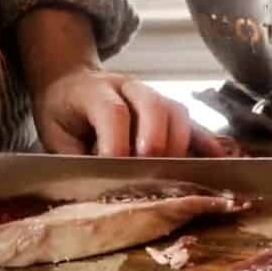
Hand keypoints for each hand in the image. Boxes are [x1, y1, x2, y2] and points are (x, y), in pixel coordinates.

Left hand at [32, 67, 225, 157]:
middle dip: (155, 142)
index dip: (117, 143)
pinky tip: (217, 161)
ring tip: (172, 176)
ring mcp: (151, 94)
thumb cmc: (62, 114)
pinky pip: (190, 122)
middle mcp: (127, 87)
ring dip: (179, 144)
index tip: (115, 172)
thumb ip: (74, 157)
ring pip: (176, 111)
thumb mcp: (54, 135)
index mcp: (94, 92)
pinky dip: (205, 141)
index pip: (113, 112)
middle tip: (149, 173)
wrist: (69, 83)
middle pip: (153, 105)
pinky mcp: (166, 108)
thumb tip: (97, 188)